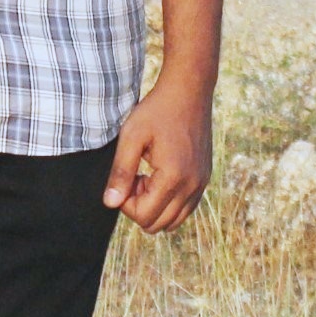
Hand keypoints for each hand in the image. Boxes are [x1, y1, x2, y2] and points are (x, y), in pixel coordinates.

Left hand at [102, 71, 212, 233]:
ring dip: (155, 206)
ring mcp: (202, 183)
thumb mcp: (131, 137)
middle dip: (140, 207)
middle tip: (135, 177)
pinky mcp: (205, 178)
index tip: (125, 177)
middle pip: (159, 224)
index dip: (126, 203)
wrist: (188, 91)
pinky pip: (186, 208)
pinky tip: (160, 176)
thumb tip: (110, 203)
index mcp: (173, 178)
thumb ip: (120, 172)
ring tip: (147, 177)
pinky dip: (170, 201)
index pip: (144, 216)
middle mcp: (192, 186)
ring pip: (174, 221)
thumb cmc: (157, 110)